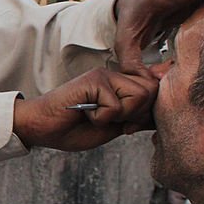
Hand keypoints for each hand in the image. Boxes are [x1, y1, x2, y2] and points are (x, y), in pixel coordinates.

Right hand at [13, 68, 157, 151]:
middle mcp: (115, 75)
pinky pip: (116, 105)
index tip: (127, 126)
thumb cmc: (73, 129)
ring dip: (121, 116)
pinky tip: (85, 114)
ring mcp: (104, 75)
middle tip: (113, 122)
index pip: (154, 90)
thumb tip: (161, 116)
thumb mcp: (113, 127)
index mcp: (120, 85)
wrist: (42, 128)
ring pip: (139, 95)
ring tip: (99, 117)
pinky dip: (102, 119)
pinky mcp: (93, 80)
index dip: (148, 112)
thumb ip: (136, 117)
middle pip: (152, 91)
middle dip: (137, 114)